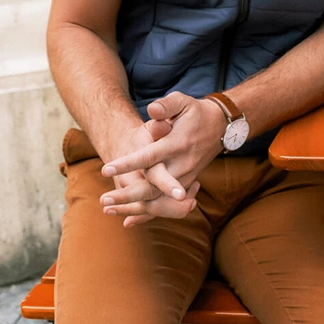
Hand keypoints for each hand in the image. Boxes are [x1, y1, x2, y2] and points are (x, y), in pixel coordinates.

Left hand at [101, 92, 225, 213]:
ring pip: (157, 200)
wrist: (219, 127)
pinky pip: (166, 204)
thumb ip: (167, 106)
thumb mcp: (183, 102)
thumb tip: (152, 110)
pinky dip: (147, 214)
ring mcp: (184, 178)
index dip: (128, 164)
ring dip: (132, 207)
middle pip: (152, 187)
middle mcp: (181, 165)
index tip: (106, 169)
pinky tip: (127, 221)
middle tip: (103, 200)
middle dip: (127, 196)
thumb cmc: (195, 113)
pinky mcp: (185, 185)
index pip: (149, 157)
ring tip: (107, 209)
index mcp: (177, 144)